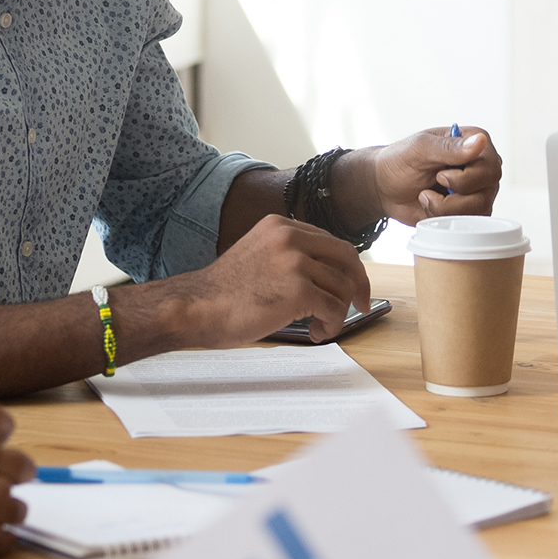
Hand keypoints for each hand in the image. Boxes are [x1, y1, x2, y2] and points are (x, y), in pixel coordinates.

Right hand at [181, 214, 370, 344]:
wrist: (197, 308)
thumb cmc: (224, 293)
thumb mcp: (259, 256)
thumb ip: (290, 256)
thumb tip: (327, 276)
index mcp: (280, 225)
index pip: (331, 242)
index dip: (347, 267)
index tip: (352, 285)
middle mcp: (290, 236)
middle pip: (346, 257)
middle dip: (358, 284)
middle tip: (360, 305)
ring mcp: (295, 261)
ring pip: (342, 286)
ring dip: (338, 312)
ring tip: (322, 326)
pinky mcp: (298, 288)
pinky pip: (333, 308)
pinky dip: (332, 324)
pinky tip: (318, 332)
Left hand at [364, 126, 502, 224]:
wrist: (384, 186)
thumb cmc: (400, 161)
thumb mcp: (420, 148)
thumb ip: (450, 146)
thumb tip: (480, 142)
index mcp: (474, 143)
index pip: (491, 165)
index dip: (466, 177)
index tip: (440, 174)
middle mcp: (480, 166)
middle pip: (489, 189)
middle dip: (455, 195)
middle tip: (433, 184)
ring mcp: (476, 190)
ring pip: (480, 209)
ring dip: (446, 208)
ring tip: (427, 196)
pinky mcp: (468, 210)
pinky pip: (470, 223)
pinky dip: (445, 218)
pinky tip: (431, 206)